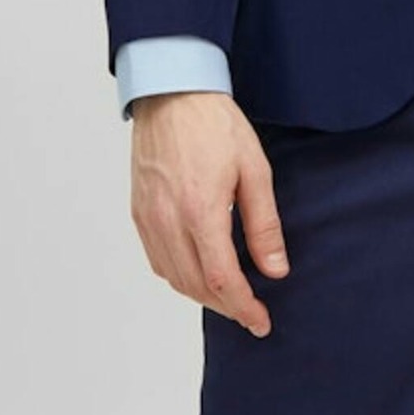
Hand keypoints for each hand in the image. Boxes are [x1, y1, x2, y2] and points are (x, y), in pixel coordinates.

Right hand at [129, 91, 288, 337]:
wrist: (172, 93)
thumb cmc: (215, 124)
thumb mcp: (255, 170)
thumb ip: (264, 225)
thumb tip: (275, 269)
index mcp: (200, 212)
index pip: (222, 281)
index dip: (244, 308)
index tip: (261, 322)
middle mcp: (168, 221)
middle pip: (197, 287)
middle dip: (227, 307)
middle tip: (252, 313)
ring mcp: (148, 219)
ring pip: (174, 278)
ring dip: (203, 295)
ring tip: (231, 297)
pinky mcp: (138, 213)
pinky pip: (158, 260)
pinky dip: (180, 276)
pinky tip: (200, 272)